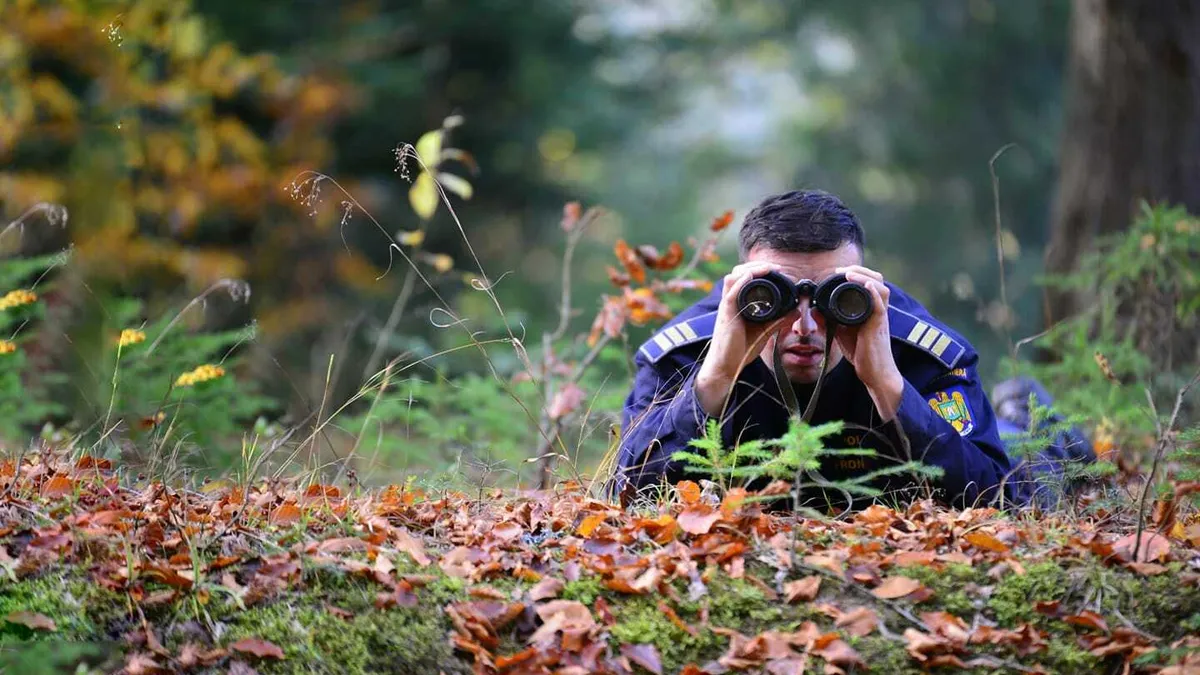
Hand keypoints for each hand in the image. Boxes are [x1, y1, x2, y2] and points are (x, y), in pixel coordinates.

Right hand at [694, 262, 799, 414]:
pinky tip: (750, 277)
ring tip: (767, 268)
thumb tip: (797, 310)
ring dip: (750, 269)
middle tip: (775, 267)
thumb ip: (779, 320)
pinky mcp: (726, 315)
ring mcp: (727, 307)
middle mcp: (731, 302)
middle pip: (738, 272)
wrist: (726, 367)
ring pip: (733, 277)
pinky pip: (730, 293)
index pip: (745, 278)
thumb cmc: (740, 350)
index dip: (760, 269)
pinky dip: (741, 282)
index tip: (778, 270)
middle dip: (757, 265)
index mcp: (738, 303)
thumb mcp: (765, 331)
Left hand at [832, 265, 903, 418]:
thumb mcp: (841, 331)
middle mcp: (877, 308)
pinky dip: (874, 293)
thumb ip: (829, 319)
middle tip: (841, 270)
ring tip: (849, 274)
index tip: (836, 272)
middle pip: (877, 279)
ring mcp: (880, 316)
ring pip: (881, 288)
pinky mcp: (879, 325)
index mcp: (869, 307)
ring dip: (865, 277)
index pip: (868, 281)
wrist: (874, 371)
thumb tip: (812, 309)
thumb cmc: (860, 351)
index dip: (854, 272)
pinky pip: (880, 305)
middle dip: (859, 270)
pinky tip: (867, 285)